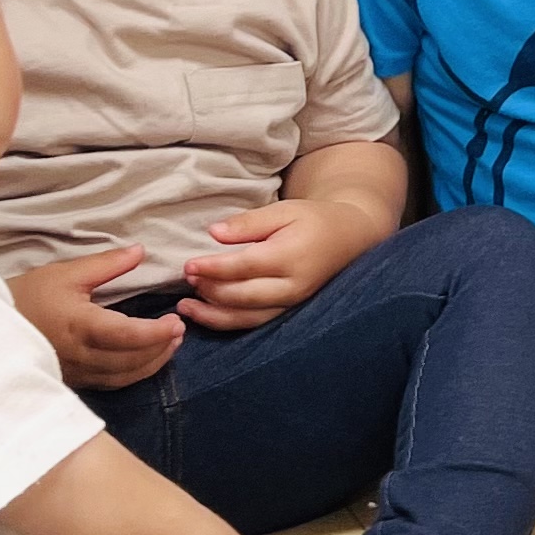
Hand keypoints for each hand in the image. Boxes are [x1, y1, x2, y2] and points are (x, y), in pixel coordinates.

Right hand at [8, 247, 181, 391]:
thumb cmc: (28, 296)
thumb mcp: (65, 273)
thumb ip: (106, 265)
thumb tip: (140, 251)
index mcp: (80, 325)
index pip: (127, 335)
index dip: (156, 333)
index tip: (176, 322)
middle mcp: (81, 355)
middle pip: (131, 359)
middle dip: (161, 347)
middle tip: (179, 330)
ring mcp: (77, 372)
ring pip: (124, 376)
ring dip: (153, 362)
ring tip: (171, 344)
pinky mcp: (75, 381)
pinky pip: (112, 383)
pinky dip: (135, 373)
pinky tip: (146, 359)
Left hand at [178, 200, 372, 331]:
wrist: (348, 239)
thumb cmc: (312, 220)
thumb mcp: (283, 210)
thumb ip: (249, 223)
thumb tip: (213, 233)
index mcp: (291, 256)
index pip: (245, 266)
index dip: (214, 268)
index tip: (188, 264)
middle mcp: (292, 285)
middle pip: (242, 295)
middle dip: (210, 289)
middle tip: (186, 278)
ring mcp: (292, 303)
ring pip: (246, 317)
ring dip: (213, 314)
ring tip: (185, 306)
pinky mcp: (288, 312)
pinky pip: (254, 323)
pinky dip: (227, 322)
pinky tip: (206, 314)